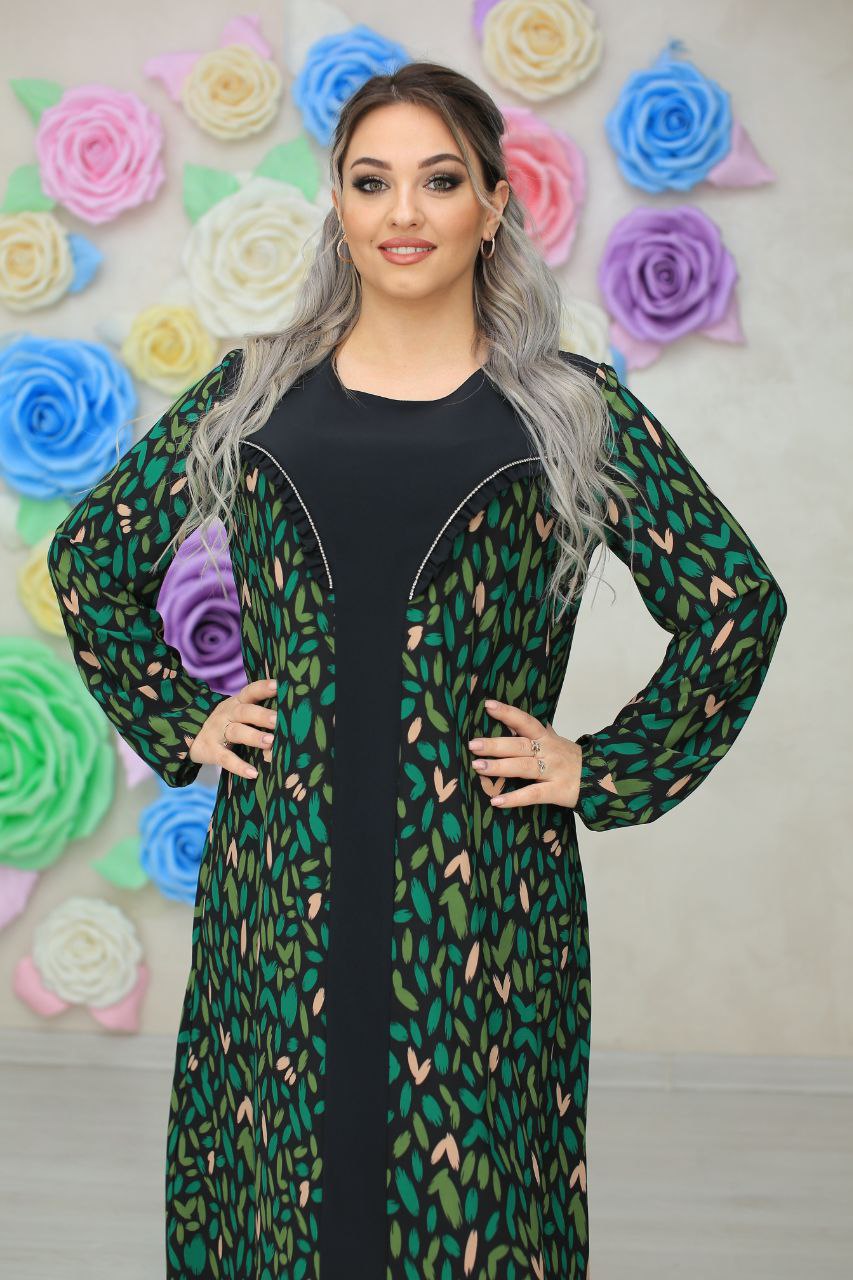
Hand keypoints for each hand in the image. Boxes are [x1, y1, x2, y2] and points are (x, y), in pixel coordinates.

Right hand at [188, 677, 278, 778]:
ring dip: (254, 737)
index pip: (250, 691)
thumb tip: (292, 716)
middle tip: (278, 719)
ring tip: (271, 742)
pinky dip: (239, 766)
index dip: (263, 687)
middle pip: (245, 711)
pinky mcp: (212, 751)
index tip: (279, 685)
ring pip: (237, 732)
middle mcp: (227, 714)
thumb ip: (258, 712)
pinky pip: (226, 759)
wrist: (191, 737)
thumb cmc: (227, 723)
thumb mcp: (239, 713)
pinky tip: (253, 773)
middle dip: (262, 715)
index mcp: (237, 702)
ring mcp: (218, 732)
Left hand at [467, 698, 581, 808]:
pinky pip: (533, 795)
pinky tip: (496, 801)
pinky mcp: (557, 791)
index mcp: (546, 738)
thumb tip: (513, 717)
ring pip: (523, 768)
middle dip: (495, 745)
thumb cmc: (571, 759)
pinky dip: (514, 799)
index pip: (525, 721)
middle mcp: (549, 752)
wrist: (600, 779)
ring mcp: (553, 772)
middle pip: (519, 746)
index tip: (488, 705)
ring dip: (499, 767)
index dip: (507, 713)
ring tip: (478, 767)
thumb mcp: (555, 741)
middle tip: (473, 744)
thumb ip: (536, 731)